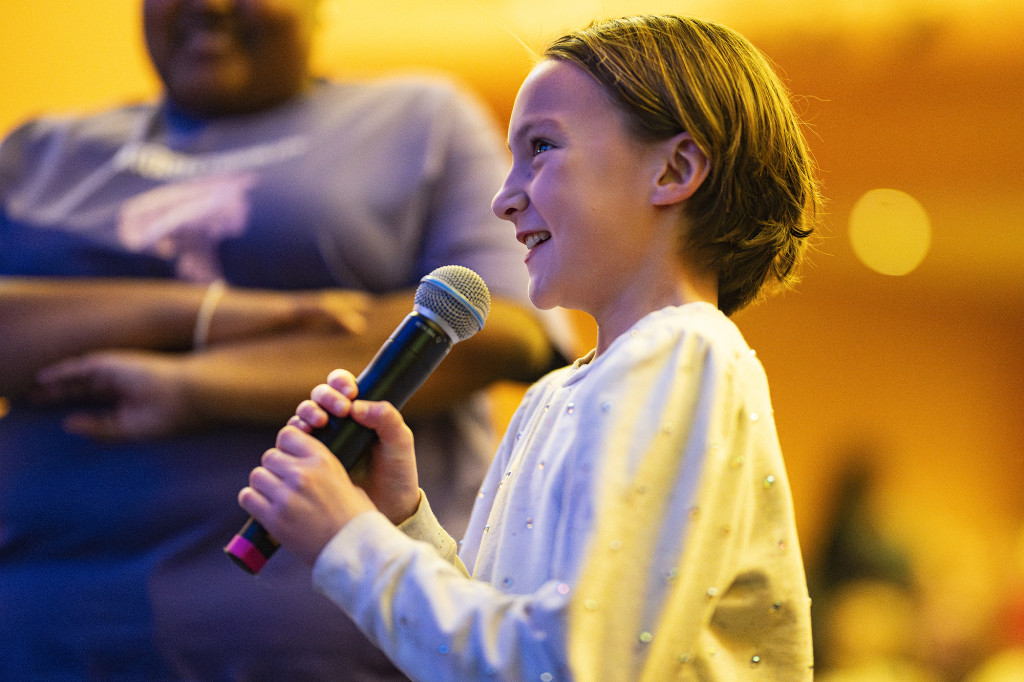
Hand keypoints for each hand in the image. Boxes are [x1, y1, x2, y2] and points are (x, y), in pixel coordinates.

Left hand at [33, 350, 195, 440]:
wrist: (193, 394)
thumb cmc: (171, 415)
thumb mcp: (130, 429)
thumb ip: (100, 428)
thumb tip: (68, 424)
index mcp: (129, 401)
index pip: (96, 404)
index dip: (77, 410)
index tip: (61, 418)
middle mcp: (121, 383)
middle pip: (83, 389)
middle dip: (60, 394)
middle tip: (35, 400)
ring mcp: (118, 371)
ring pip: (79, 377)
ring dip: (56, 384)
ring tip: (34, 391)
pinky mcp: (114, 363)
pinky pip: (81, 367)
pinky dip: (61, 372)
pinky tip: (44, 379)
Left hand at [239, 424, 375, 564]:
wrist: (353, 550)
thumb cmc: (355, 518)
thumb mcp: (346, 481)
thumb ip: (322, 469)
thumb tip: (305, 465)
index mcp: (322, 460)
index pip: (287, 435)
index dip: (285, 447)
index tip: (289, 457)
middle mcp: (302, 474)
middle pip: (269, 457)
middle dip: (274, 468)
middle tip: (283, 483)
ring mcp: (286, 496)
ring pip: (257, 476)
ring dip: (263, 485)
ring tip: (273, 496)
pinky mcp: (274, 519)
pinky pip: (248, 497)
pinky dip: (253, 501)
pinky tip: (263, 507)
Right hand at [287, 369, 421, 524]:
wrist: (388, 508)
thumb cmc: (396, 472)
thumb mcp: (399, 444)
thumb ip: (387, 419)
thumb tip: (358, 406)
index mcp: (359, 411)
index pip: (342, 385)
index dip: (340, 383)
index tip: (351, 395)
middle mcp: (337, 422)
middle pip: (318, 397)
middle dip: (324, 397)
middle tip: (339, 411)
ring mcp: (321, 440)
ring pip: (303, 415)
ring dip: (307, 413)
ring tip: (319, 423)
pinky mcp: (309, 460)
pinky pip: (293, 441)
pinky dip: (295, 435)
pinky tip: (305, 438)